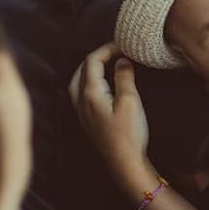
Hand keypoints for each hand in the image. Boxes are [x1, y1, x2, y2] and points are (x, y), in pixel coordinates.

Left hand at [68, 43, 148, 166]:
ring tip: (108, 64)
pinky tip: (102, 85)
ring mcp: (82, 112)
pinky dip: (90, 81)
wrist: (124, 164)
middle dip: (98, 56)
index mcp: (90, 93)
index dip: (107, 49)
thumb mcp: (130, 101)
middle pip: (82, 69)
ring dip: (91, 68)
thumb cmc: (128, 134)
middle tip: (117, 52)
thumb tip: (122, 61)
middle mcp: (81, 101)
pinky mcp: (87, 120)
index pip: (92, 61)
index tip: (124, 45)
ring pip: (78, 81)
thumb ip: (124, 77)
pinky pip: (81, 93)